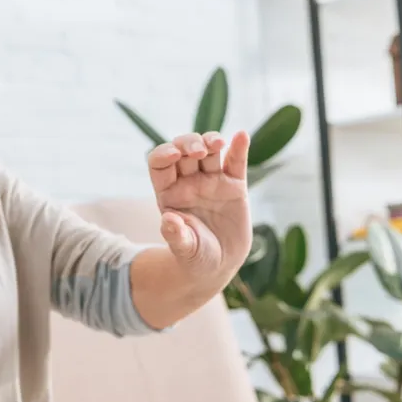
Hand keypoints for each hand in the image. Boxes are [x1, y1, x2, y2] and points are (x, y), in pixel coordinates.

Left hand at [146, 131, 251, 276]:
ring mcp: (212, 181)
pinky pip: (236, 162)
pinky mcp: (234, 186)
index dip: (163, 154)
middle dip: (189, 143)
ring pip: (209, 151)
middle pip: (184, 149)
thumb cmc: (193, 256)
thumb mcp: (184, 249)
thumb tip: (167, 220)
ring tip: (217, 144)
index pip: (159, 163)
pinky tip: (242, 136)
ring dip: (212, 141)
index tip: (173, 155)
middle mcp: (188, 182)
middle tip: (198, 152)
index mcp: (168, 192)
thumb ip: (175, 235)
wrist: (218, 265)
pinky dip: (240, 148)